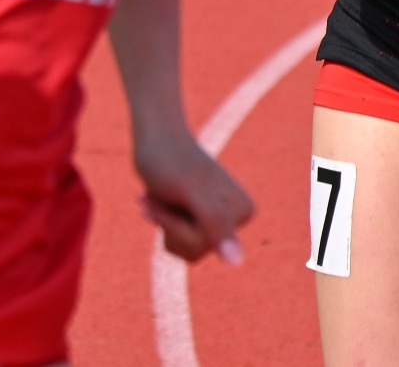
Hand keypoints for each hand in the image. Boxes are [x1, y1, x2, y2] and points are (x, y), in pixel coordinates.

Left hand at [135, 130, 255, 263]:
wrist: (155, 136)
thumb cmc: (170, 161)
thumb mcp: (191, 193)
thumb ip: (215, 224)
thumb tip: (237, 262)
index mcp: (243, 211)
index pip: (206, 246)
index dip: (179, 226)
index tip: (177, 196)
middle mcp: (235, 217)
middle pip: (194, 251)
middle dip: (170, 224)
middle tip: (165, 194)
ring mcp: (216, 218)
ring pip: (183, 249)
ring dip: (162, 222)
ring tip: (160, 195)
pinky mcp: (199, 216)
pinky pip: (177, 241)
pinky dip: (161, 221)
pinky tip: (155, 199)